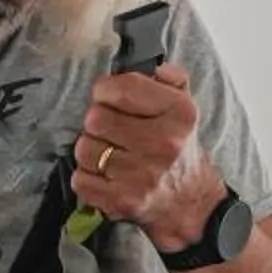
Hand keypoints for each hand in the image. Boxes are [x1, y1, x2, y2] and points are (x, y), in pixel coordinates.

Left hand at [72, 64, 223, 248]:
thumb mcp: (185, 109)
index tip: (108, 98)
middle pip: (95, 118)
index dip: (105, 90)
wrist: (190, 205)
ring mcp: (142, 175)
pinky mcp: (123, 201)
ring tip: (109, 156)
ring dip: (90, 152)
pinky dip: (88, 179)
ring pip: (84, 149)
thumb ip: (171, 79)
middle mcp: (163, 144)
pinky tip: (106, 177)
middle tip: (110, 132)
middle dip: (97, 124)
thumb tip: (155, 67)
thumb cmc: (179, 152)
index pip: (123, 87)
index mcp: (179, 114)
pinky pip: (80, 179)